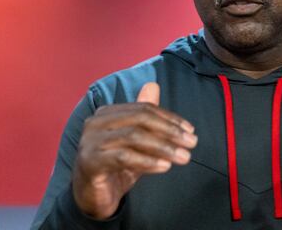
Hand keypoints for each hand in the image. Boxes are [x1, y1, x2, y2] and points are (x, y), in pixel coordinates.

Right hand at [72, 82, 197, 218]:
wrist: (90, 197)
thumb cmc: (114, 166)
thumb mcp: (135, 141)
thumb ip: (144, 117)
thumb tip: (153, 85)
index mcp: (107, 113)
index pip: (144, 109)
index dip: (170, 118)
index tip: (190, 130)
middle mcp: (96, 122)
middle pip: (140, 119)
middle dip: (170, 131)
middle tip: (191, 143)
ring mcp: (90, 141)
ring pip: (134, 136)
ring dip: (164, 147)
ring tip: (183, 157)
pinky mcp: (90, 161)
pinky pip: (124, 157)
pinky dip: (148, 161)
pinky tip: (165, 166)